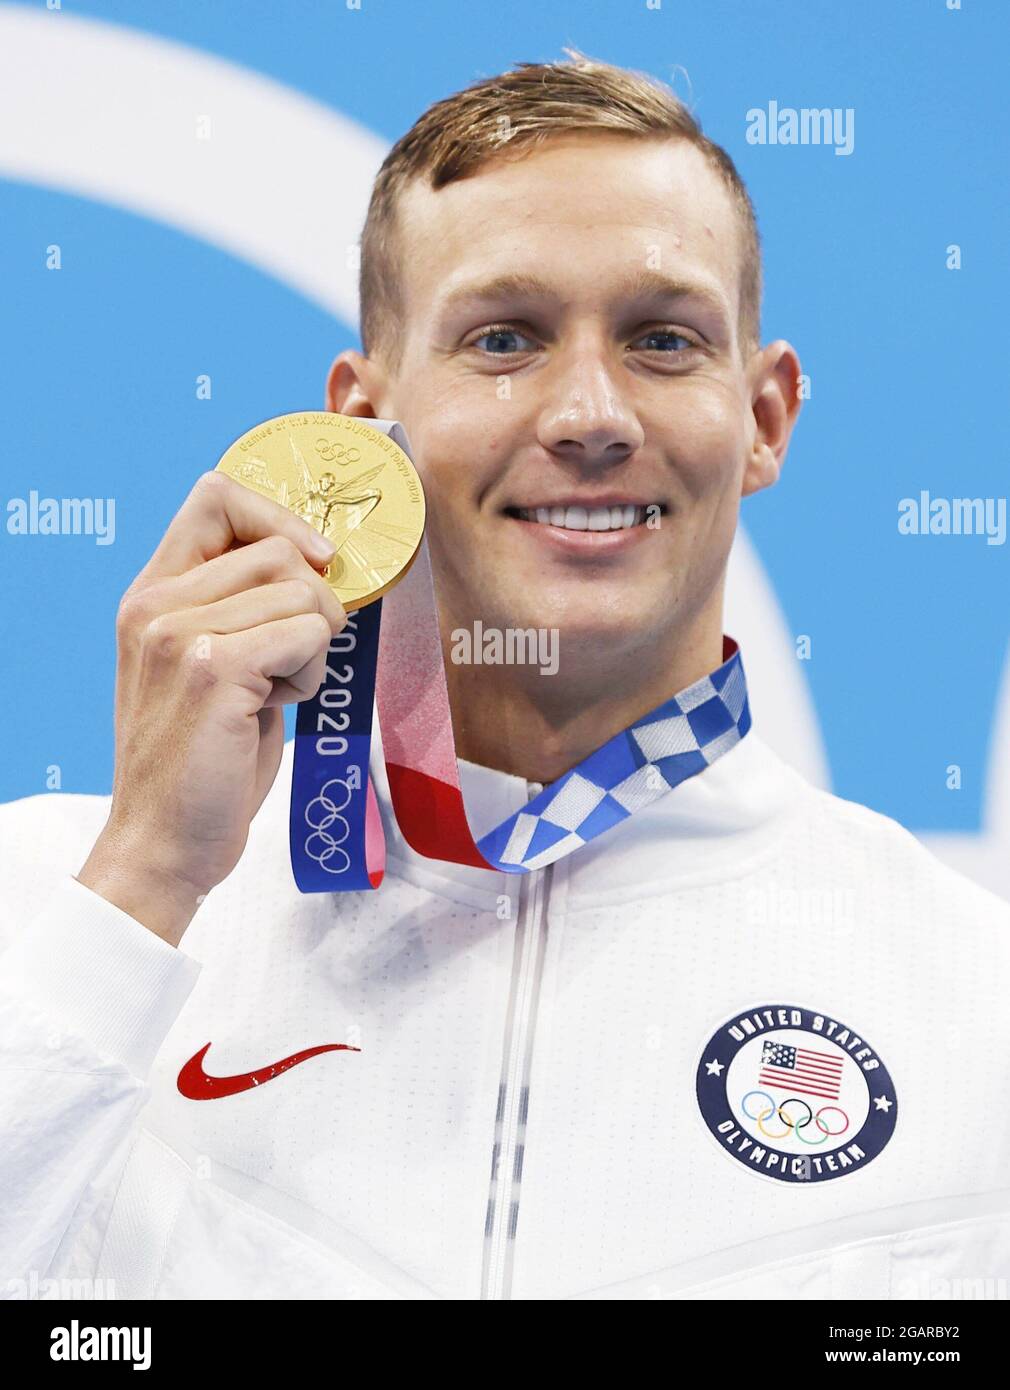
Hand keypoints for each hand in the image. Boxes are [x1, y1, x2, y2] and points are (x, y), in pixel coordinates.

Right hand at [78, 471, 344, 945]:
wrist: (164, 843)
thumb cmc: (201, 762)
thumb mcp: (207, 667)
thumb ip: (239, 609)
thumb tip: (317, 562)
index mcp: (150, 595)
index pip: (216, 495)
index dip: (278, 516)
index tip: (314, 559)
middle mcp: (156, 604)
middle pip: (280, 549)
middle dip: (312, 605)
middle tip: (287, 663)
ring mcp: (181, 635)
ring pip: (305, 593)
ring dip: (313, 649)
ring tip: (273, 693)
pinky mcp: (215, 671)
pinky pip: (309, 635)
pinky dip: (311, 675)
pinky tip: (275, 709)